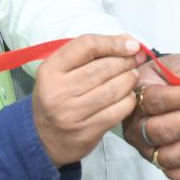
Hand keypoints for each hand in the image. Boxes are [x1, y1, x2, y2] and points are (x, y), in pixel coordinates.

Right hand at [32, 33, 144, 167]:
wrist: (44, 139)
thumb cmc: (58, 97)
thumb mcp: (62, 71)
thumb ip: (91, 53)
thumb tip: (129, 41)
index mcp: (50, 70)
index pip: (87, 45)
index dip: (114, 42)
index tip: (131, 44)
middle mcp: (58, 92)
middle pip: (104, 67)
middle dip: (126, 61)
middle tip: (135, 60)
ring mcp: (72, 114)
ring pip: (114, 89)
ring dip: (130, 79)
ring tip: (132, 76)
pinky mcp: (86, 132)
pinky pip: (118, 110)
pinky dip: (129, 100)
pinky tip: (127, 96)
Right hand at [124, 53, 179, 179]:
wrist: (153, 88)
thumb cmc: (162, 77)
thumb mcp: (170, 64)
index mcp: (134, 100)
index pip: (157, 102)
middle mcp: (136, 128)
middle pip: (163, 131)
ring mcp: (146, 148)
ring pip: (170, 154)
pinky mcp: (160, 161)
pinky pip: (176, 174)